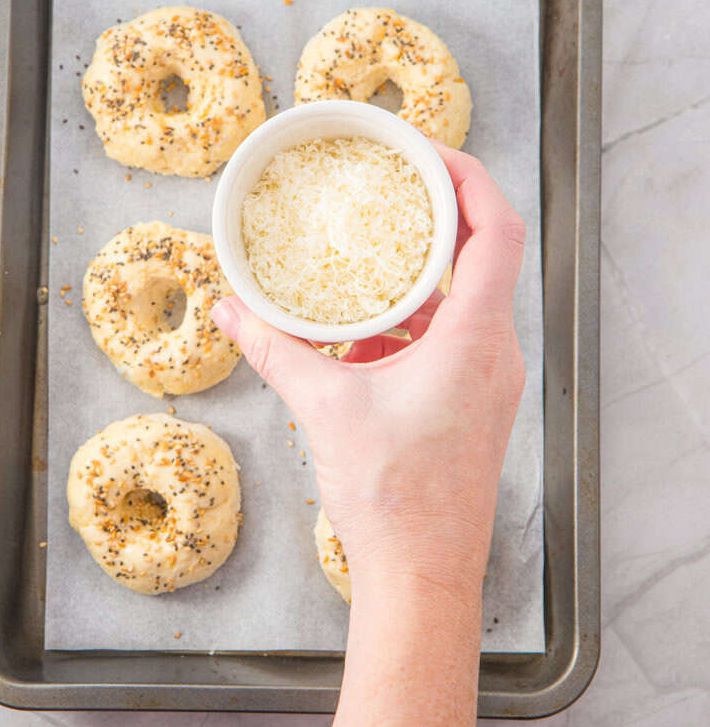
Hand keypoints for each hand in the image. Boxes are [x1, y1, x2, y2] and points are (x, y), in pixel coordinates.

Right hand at [212, 145, 525, 598]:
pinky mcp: (474, 401)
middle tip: (393, 182)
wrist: (423, 575)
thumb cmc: (393, 500)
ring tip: (374, 247)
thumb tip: (229, 312)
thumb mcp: (324, 408)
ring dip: (423, 271)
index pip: (496, 230)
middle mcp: (495, 352)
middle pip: (485, 254)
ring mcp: (489, 379)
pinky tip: (365, 328)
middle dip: (439, 213)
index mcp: (474, 340)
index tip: (425, 151)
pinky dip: (413, 318)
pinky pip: (452, 337)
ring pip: (467, 298)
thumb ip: (275, 350)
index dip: (467, 177)